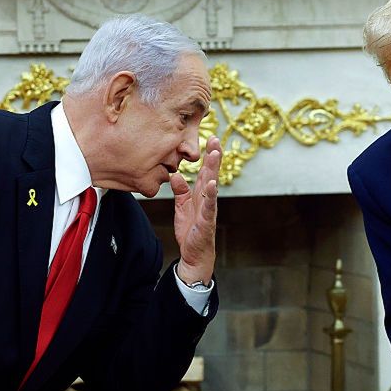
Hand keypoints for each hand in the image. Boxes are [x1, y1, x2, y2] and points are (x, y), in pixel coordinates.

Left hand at [171, 135, 220, 284]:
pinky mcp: (207, 221)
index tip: (210, 137)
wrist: (193, 253)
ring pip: (212, 185)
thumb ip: (180, 190)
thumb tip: (175, 174)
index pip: (205, 171)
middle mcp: (207, 198)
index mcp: (201, 194)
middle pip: (211, 173)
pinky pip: (209, 206)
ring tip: (216, 154)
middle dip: (214, 156)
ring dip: (214, 169)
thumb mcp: (181, 206)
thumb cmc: (190, 229)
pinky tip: (212, 184)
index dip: (208, 155)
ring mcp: (208, 209)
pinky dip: (211, 194)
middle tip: (215, 138)